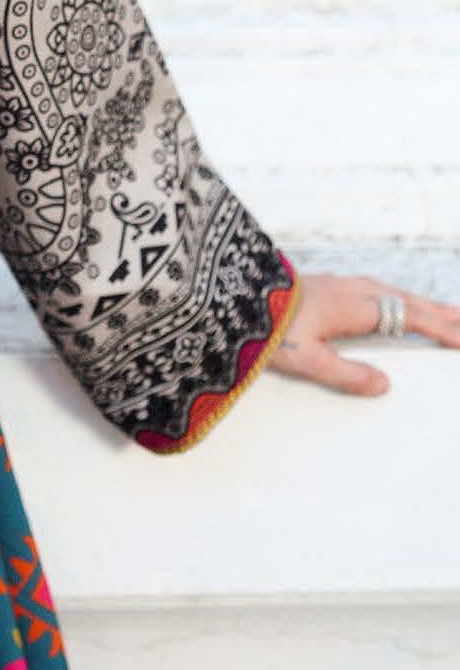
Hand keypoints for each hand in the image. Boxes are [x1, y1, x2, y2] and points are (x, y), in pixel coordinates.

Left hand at [266, 272, 459, 395]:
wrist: (230, 295)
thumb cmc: (266, 329)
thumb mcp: (307, 359)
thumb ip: (347, 374)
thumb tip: (385, 385)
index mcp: (352, 307)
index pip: (407, 317)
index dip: (438, 328)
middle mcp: (351, 290)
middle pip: (406, 301)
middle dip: (440, 312)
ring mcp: (338, 284)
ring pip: (392, 291)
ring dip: (420, 302)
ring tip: (444, 312)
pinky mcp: (326, 284)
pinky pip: (376, 289)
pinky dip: (398, 296)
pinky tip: (395, 301)